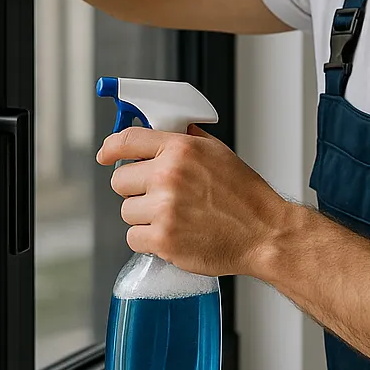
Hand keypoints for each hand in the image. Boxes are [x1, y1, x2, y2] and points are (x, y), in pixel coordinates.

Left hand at [97, 125, 294, 277]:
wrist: (264, 233)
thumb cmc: (245, 195)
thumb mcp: (217, 152)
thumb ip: (185, 138)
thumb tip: (160, 128)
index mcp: (180, 149)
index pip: (127, 140)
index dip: (110, 148)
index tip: (105, 155)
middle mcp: (168, 175)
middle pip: (121, 180)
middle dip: (136, 189)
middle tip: (159, 196)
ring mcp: (164, 209)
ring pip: (127, 211)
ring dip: (144, 217)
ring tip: (174, 217)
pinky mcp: (163, 239)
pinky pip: (134, 238)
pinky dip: (149, 240)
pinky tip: (172, 234)